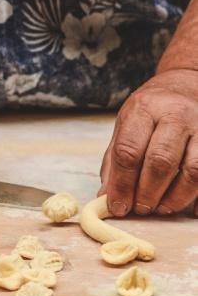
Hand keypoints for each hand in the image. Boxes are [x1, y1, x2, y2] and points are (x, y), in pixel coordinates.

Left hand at [100, 69, 197, 216]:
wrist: (185, 85)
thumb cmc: (149, 112)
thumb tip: (106, 199)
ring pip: (193, 170)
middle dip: (148, 193)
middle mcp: (175, 114)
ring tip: (161, 208)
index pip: (128, 151)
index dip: (122, 185)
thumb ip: (114, 163)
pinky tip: (187, 208)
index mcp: (143, 110)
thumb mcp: (125, 127)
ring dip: (175, 197)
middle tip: (140, 209)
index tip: (117, 207)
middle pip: (161, 161)